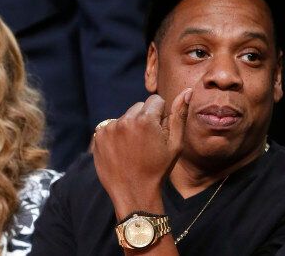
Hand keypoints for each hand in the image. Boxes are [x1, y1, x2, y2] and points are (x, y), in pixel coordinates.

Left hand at [92, 88, 191, 216]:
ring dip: (129, 127)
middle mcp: (125, 120)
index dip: (160, 115)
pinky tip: (121, 151)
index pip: (155, 100)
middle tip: (146, 142)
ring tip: (133, 148)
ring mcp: (109, 128)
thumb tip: (187, 91)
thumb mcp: (175, 144)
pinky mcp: (98, 136)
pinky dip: (115, 135)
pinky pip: (110, 126)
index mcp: (145, 120)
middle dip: (144, 118)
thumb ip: (179, 115)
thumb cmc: (158, 169)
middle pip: (138, 107)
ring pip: (124, 117)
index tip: (159, 131)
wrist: (134, 192)